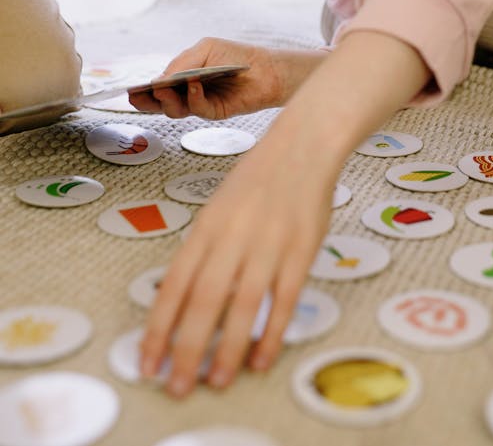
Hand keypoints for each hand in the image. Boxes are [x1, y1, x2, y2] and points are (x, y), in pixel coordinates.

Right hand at [127, 38, 323, 118]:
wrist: (266, 67)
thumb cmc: (234, 55)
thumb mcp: (205, 50)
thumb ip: (182, 63)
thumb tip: (160, 79)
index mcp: (183, 76)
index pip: (158, 86)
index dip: (143, 90)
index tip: (130, 91)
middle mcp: (188, 93)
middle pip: (161, 102)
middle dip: (148, 101)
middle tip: (137, 98)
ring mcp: (201, 103)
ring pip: (176, 110)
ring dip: (168, 100)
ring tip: (164, 88)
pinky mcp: (215, 112)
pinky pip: (199, 109)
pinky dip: (194, 98)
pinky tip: (194, 86)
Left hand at [139, 115, 337, 395]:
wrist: (304, 146)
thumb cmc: (259, 178)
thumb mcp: (219, 208)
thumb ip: (203, 251)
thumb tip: (180, 302)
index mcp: (207, 226)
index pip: (175, 284)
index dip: (159, 328)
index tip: (149, 362)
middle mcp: (234, 236)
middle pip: (204, 301)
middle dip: (187, 349)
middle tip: (178, 386)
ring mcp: (269, 244)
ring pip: (243, 306)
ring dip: (228, 349)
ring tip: (217, 380)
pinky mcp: (301, 251)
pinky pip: (284, 301)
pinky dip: (271, 333)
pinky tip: (260, 358)